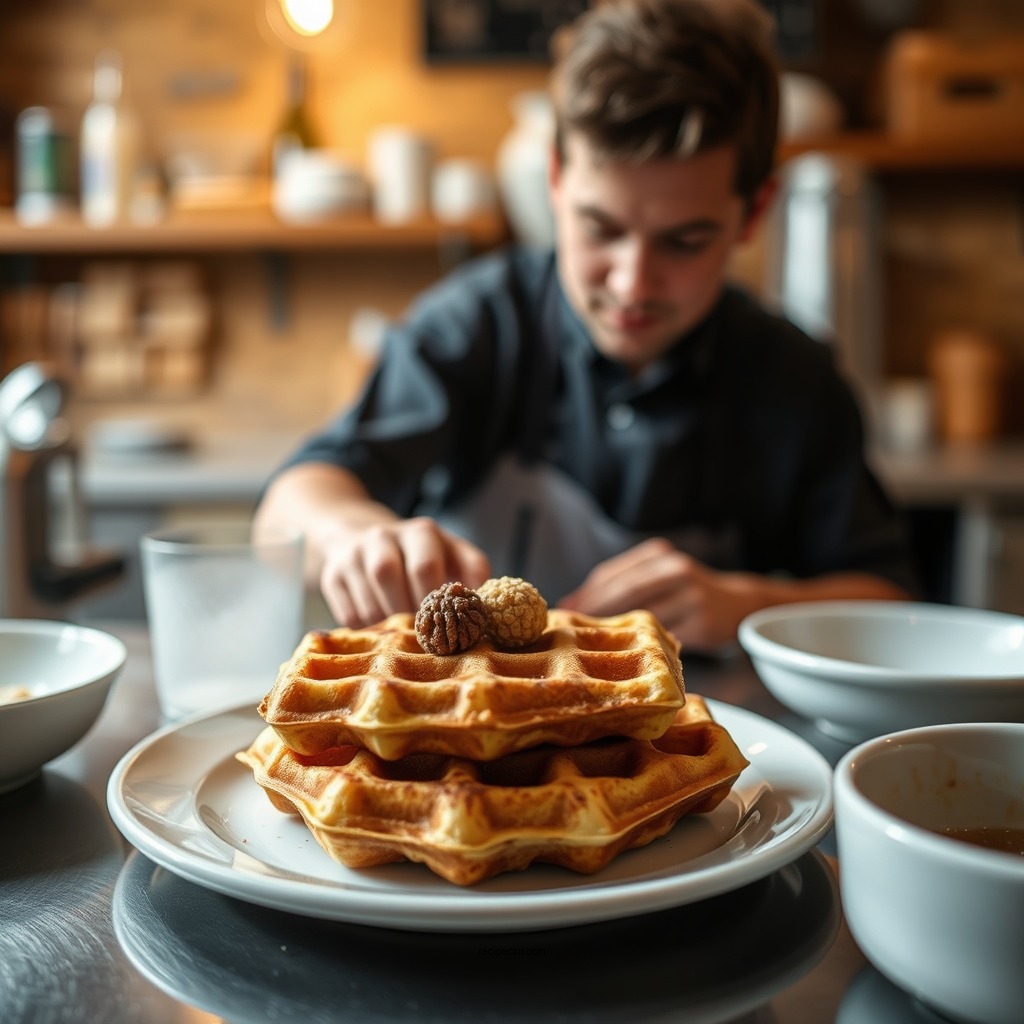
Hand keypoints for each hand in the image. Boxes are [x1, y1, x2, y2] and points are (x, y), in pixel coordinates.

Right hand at [320, 516, 490, 627]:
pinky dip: (368, 631)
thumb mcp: (452, 554)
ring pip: (368, 599)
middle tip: (424, 636)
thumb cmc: (423, 556)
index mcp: (421, 532)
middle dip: (407, 612)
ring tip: (405, 638)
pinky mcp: (332, 576)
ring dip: (389, 625)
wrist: (364, 536)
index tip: (446, 624)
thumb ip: (472, 573)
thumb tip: (487, 608)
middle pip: (388, 576)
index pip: (425, 566)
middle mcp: (383, 537)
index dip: (434, 600)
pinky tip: (382, 633)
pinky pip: (349, 615)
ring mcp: (353, 555)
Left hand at [558, 538, 759, 652]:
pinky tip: (627, 651)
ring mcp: (690, 596)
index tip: (564, 607)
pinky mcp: (701, 622)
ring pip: (642, 614)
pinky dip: (641, 643)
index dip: (586, 591)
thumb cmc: (686, 591)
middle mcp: (675, 570)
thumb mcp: (659, 575)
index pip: (613, 573)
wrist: (737, 604)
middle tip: (571, 626)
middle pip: (625, 590)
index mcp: (659, 554)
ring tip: (591, 640)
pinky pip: (663, 635)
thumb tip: (573, 602)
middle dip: (594, 609)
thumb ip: (623, 583)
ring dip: (614, 628)